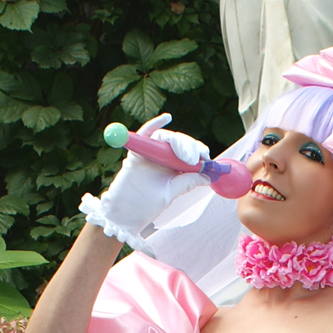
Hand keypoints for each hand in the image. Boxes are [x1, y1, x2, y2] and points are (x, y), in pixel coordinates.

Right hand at [91, 113, 209, 245]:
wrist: (124, 213)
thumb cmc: (145, 205)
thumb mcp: (171, 193)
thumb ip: (187, 182)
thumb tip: (208, 176)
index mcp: (174, 167)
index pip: (190, 153)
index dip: (199, 152)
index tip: (207, 157)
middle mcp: (163, 157)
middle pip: (180, 143)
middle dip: (190, 147)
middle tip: (194, 159)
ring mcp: (150, 153)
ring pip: (166, 137)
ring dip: (178, 141)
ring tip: (185, 154)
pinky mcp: (137, 151)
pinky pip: (146, 133)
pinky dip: (155, 124)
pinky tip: (166, 118)